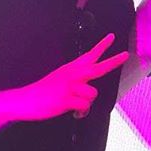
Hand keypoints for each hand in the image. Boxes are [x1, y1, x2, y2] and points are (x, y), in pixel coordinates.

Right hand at [12, 34, 128, 121]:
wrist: (26, 99)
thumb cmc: (45, 90)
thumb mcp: (60, 76)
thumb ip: (76, 74)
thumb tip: (90, 77)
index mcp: (71, 69)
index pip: (90, 55)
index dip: (102, 46)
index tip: (112, 37)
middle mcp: (72, 75)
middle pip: (98, 67)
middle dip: (113, 61)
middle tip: (125, 55)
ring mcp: (69, 87)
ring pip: (93, 93)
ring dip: (87, 103)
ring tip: (77, 105)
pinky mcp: (66, 100)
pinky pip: (85, 107)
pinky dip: (81, 112)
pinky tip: (75, 112)